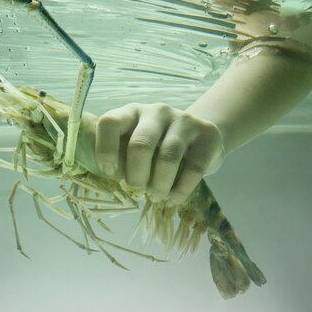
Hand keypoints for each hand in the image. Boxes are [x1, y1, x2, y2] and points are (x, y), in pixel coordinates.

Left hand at [95, 103, 224, 205]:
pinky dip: (181, 189)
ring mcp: (183, 119)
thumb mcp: (135, 146)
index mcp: (131, 112)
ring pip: (168, 157)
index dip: (105, 149)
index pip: (109, 122)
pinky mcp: (207, 133)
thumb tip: (115, 179)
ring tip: (156, 197)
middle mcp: (156, 112)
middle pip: (141, 144)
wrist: (199, 137)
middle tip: (137, 189)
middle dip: (136, 174)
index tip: (110, 172)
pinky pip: (194, 167)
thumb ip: (123, 158)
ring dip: (159, 185)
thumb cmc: (157, 146)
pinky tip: (174, 199)